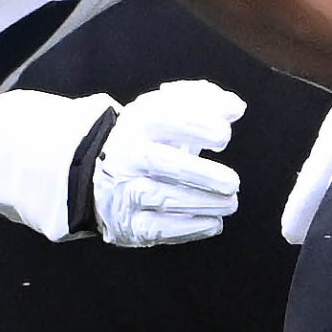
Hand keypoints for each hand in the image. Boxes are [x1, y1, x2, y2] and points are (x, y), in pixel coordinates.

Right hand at [0, 83, 239, 245]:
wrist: (97, 171)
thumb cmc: (147, 137)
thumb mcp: (167, 110)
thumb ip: (203, 101)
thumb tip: (235, 107)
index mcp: (138, 122)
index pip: (165, 119)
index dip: (197, 126)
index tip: (224, 137)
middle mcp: (127, 155)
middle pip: (163, 163)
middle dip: (201, 175)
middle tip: (232, 182)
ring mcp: (123, 192)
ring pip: (162, 199)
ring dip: (201, 204)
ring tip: (230, 202)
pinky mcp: (126, 224)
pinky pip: (157, 230)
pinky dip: (188, 229)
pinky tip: (213, 223)